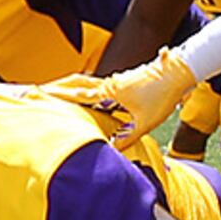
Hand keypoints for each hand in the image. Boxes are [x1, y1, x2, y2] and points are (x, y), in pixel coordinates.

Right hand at [45, 49, 197, 142]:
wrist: (181, 70)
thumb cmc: (163, 95)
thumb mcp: (145, 122)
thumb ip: (127, 137)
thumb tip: (110, 149)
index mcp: (110, 92)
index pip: (78, 94)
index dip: (58, 96)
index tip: (40, 94)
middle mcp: (111, 83)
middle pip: (78, 84)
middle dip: (60, 88)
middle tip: (41, 90)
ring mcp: (119, 80)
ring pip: (90, 85)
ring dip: (74, 88)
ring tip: (59, 92)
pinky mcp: (128, 81)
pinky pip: (103, 87)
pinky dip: (90, 89)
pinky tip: (91, 95)